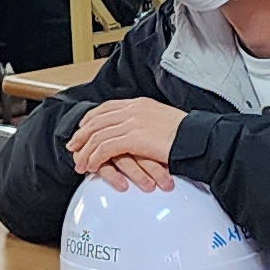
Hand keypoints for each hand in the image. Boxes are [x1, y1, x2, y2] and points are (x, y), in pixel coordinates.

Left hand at [67, 99, 182, 183]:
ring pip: (98, 135)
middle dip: (81, 135)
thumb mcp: (163, 121)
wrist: (197, 138)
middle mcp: (133, 110)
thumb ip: (146, 122)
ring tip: (80, 163)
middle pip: (97, 120)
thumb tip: (139, 131)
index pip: (106, 108)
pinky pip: (105, 148)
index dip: (90, 119)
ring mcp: (133, 122)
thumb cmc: (186, 134)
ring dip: (85, 151)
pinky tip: (92, 166)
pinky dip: (95, 158)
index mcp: (140, 104)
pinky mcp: (134, 138)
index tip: (82, 128)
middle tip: (72, 147)